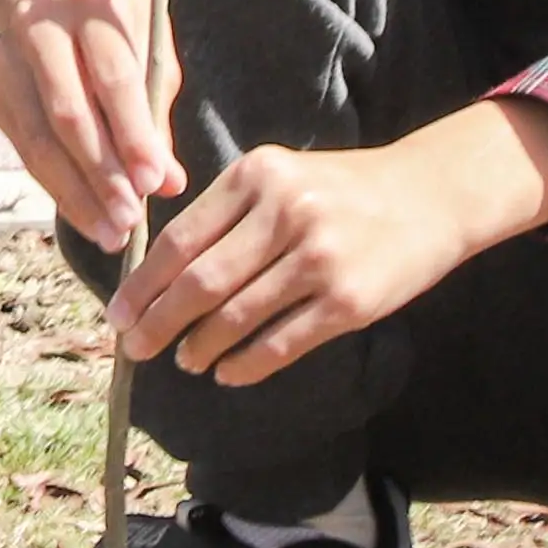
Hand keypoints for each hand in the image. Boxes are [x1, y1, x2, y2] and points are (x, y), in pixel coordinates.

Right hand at [0, 0, 186, 252]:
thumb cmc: (116, 25)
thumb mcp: (148, 46)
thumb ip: (156, 110)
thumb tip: (168, 183)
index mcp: (91, 3)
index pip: (113, 77)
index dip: (134, 134)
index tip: (156, 183)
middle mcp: (40, 25)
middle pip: (68, 110)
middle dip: (102, 173)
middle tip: (130, 219)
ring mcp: (8, 58)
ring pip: (37, 138)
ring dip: (75, 192)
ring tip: (110, 231)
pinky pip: (25, 149)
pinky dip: (56, 186)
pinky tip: (84, 213)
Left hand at [108, 101, 547, 384]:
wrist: (430, 193)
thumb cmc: (339, 189)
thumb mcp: (279, 175)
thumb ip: (225, 211)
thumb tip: (157, 270)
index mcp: (256, 175)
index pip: (181, 239)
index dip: (143, 284)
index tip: (117, 314)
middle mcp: (286, 212)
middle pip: (201, 282)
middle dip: (158, 322)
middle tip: (134, 348)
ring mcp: (320, 258)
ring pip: (238, 316)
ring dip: (200, 346)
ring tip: (183, 360)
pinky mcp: (351, 300)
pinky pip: (283, 342)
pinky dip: (246, 364)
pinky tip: (226, 372)